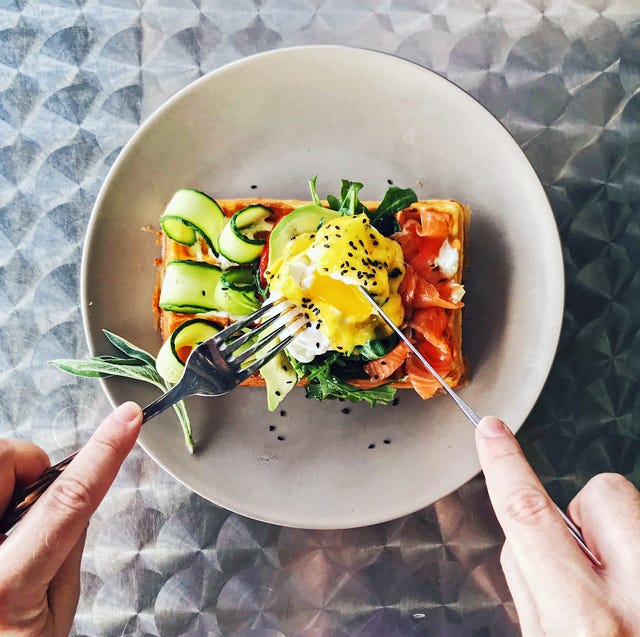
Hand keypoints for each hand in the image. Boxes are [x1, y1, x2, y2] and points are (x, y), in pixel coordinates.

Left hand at [0, 402, 142, 636]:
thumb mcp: (56, 614)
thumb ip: (68, 547)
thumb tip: (76, 493)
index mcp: (6, 586)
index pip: (69, 500)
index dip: (104, 452)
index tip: (127, 419)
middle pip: (4, 459)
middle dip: (26, 469)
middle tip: (27, 508)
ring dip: (7, 483)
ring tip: (3, 527)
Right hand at [476, 416, 639, 635]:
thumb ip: (535, 594)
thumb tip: (525, 541)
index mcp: (588, 623)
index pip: (529, 515)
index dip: (504, 464)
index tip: (492, 431)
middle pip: (603, 494)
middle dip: (589, 516)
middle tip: (598, 567)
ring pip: (638, 514)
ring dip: (625, 542)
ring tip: (631, 597)